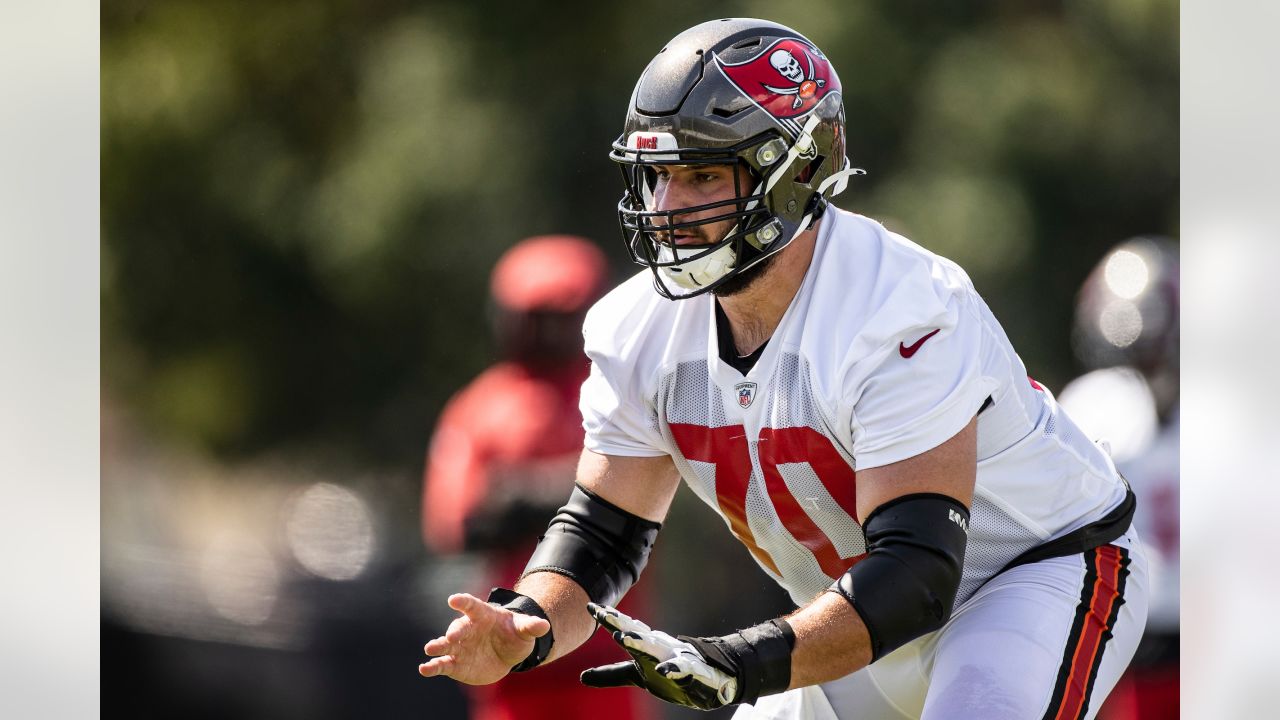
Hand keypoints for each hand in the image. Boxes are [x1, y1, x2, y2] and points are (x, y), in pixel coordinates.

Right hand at [419, 592, 550, 684]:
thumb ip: (531, 626)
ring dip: (437, 647)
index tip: (453, 599)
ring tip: (430, 650)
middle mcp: (467, 629)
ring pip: (445, 646)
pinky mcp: (455, 664)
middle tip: (449, 637)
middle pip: (457, 628)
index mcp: (482, 615)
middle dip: (453, 632)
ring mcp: (459, 647)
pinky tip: (425, 669)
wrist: (506, 652)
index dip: (463, 602)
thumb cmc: (513, 633)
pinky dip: (433, 667)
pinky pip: (442, 665)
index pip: (472, 606)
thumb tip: (544, 625)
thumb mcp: (524, 628)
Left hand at [580, 602, 738, 709]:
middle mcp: (658, 645)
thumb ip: (612, 675)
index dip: (609, 618)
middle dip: (619, 623)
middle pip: (636, 632)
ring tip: (624, 638)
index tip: (591, 606)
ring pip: (656, 647)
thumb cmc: (670, 673)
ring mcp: (675, 655)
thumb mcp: (637, 675)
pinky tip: (665, 669)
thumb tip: (582, 677)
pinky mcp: (691, 670)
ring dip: (640, 642)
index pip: (624, 629)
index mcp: (645, 645)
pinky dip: (674, 668)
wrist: (710, 678)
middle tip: (602, 613)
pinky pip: (682, 668)